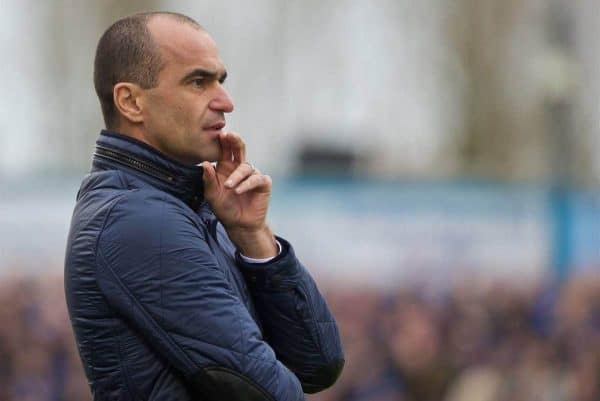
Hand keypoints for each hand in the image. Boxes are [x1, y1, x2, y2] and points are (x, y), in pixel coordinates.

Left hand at [202, 131, 277, 257]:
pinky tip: (239, 191)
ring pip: (246, 167)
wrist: (239, 225)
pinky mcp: (263, 184)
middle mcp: (240, 169)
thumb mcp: (212, 196)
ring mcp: (253, 175)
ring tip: (229, 187)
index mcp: (226, 168)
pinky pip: (256, 179)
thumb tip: (205, 163)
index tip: (220, 134)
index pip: (225, 150)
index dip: (224, 141)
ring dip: (237, 176)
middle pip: (239, 149)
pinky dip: (247, 184)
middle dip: (235, 141)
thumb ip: (209, 180)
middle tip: (229, 135)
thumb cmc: (225, 209)